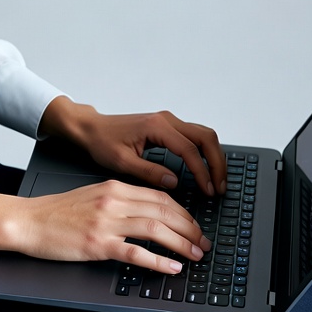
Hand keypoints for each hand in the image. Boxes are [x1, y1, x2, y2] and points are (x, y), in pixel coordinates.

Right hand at [0, 181, 212, 274]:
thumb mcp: (93, 196)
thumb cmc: (58, 212)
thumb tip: (149, 214)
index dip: (183, 212)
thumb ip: (119, 201)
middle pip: (163, 210)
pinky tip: (172, 267)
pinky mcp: (97, 244)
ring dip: (181, 243)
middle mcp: (114, 201)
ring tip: (196, 255)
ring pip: (155, 228)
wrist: (29, 220)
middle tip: (203, 242)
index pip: (159, 196)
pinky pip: (135, 252)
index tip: (194, 225)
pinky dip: (158, 261)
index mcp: (114, 187)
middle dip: (189, 227)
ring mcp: (106, 222)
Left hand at [40, 97, 226, 197]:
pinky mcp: (167, 126)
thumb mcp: (122, 162)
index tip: (208, 191)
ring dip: (214, 157)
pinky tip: (204, 169)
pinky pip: (195, 136)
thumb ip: (149, 172)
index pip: (189, 149)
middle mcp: (166, 120)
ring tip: (216, 181)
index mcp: (156, 127)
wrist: (91, 128)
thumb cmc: (102, 142)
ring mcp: (168, 121)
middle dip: (217, 163)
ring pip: (203, 134)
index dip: (202, 172)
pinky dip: (205, 152)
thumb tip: (174, 182)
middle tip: (220, 187)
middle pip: (206, 137)